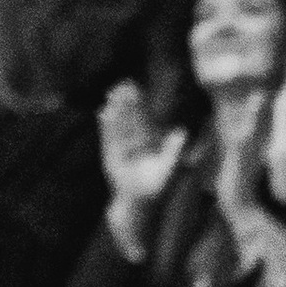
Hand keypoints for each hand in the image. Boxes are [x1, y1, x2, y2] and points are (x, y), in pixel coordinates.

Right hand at [98, 84, 186, 219]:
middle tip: (122, 83)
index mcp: (148, 140)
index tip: (135, 87)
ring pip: (118, 124)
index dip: (138, 102)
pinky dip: (106, 127)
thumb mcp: (168, 167)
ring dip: (115, 109)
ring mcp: (121, 147)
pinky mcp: (111, 155)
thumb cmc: (154, 187)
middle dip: (126, 101)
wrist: (138, 203)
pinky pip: (108, 138)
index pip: (142, 116)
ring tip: (111, 94)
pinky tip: (102, 113)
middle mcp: (134, 141)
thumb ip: (174, 149)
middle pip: (129, 117)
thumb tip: (182, 131)